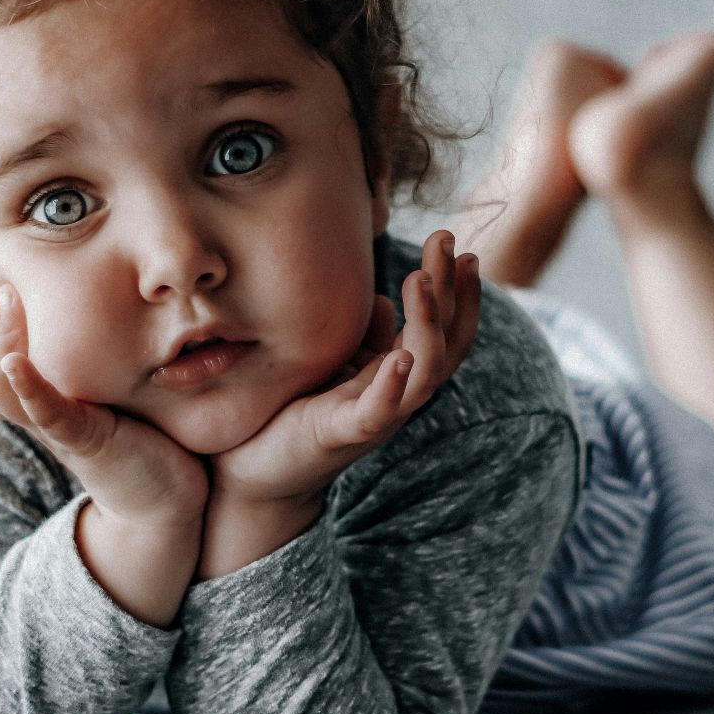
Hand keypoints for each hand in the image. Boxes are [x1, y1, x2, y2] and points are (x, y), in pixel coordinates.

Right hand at [0, 281, 208, 525]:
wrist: (165, 502)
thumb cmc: (141, 443)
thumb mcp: (104, 397)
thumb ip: (87, 368)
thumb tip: (86, 317)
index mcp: (38, 408)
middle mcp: (38, 419)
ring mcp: (58, 431)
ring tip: (10, 302)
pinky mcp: (86, 441)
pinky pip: (46, 414)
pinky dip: (27, 387)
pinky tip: (14, 361)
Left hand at [207, 229, 481, 504]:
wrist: (250, 473)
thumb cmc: (291, 414)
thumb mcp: (334, 365)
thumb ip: (364, 340)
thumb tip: (382, 302)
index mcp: (397, 377)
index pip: (446, 331)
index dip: (460, 292)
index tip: (463, 247)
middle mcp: (397, 397)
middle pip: (445, 343)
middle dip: (452, 291)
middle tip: (447, 240)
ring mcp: (374, 419)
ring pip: (423, 374)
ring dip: (427, 325)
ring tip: (420, 280)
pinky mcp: (341, 437)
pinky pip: (377, 414)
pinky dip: (392, 387)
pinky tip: (399, 355)